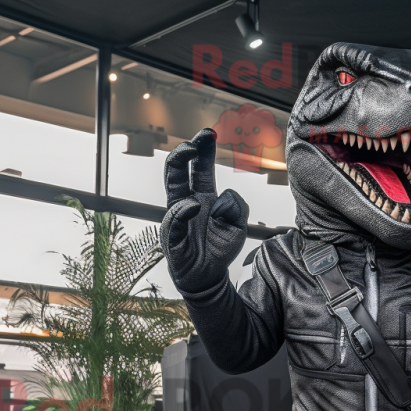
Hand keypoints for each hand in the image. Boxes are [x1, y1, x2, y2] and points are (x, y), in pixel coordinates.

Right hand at [160, 128, 248, 294]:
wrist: (208, 276)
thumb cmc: (219, 247)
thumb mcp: (238, 226)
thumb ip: (238, 207)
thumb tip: (224, 196)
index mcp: (203, 196)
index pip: (200, 169)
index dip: (203, 151)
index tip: (210, 133)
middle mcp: (186, 203)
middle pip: (178, 171)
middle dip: (183, 152)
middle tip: (193, 140)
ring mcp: (177, 219)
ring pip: (172, 190)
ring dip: (178, 169)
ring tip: (190, 155)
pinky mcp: (173, 237)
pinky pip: (174, 222)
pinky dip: (182, 212)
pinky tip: (192, 206)